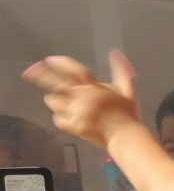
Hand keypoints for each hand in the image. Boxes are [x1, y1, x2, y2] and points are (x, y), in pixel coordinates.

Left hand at [22, 49, 139, 148]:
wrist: (125, 137)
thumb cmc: (127, 114)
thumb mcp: (127, 90)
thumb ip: (121, 71)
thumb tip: (115, 53)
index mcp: (92, 87)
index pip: (72, 69)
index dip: (59, 63)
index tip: (49, 60)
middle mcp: (80, 97)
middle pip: (54, 83)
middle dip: (40, 76)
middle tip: (28, 72)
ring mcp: (75, 112)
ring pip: (53, 102)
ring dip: (54, 100)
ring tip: (55, 100)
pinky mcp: (73, 126)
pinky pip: (57, 119)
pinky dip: (59, 117)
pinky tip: (64, 117)